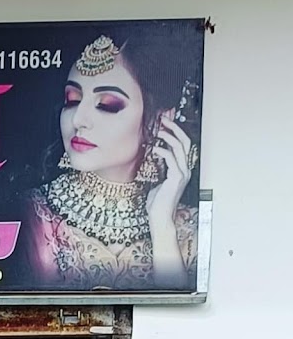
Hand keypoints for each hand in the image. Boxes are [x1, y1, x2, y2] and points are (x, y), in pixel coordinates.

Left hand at [146, 112, 194, 231]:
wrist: (160, 218)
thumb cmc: (157, 205)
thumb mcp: (159, 184)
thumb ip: (161, 172)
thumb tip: (156, 162)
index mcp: (182, 170)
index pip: (182, 145)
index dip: (175, 133)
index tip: (165, 124)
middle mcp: (185, 169)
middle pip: (184, 141)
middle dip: (175, 128)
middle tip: (164, 120)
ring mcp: (182, 173)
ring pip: (179, 147)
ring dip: (168, 136)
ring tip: (159, 130)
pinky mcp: (176, 178)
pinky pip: (171, 158)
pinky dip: (162, 151)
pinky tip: (154, 148)